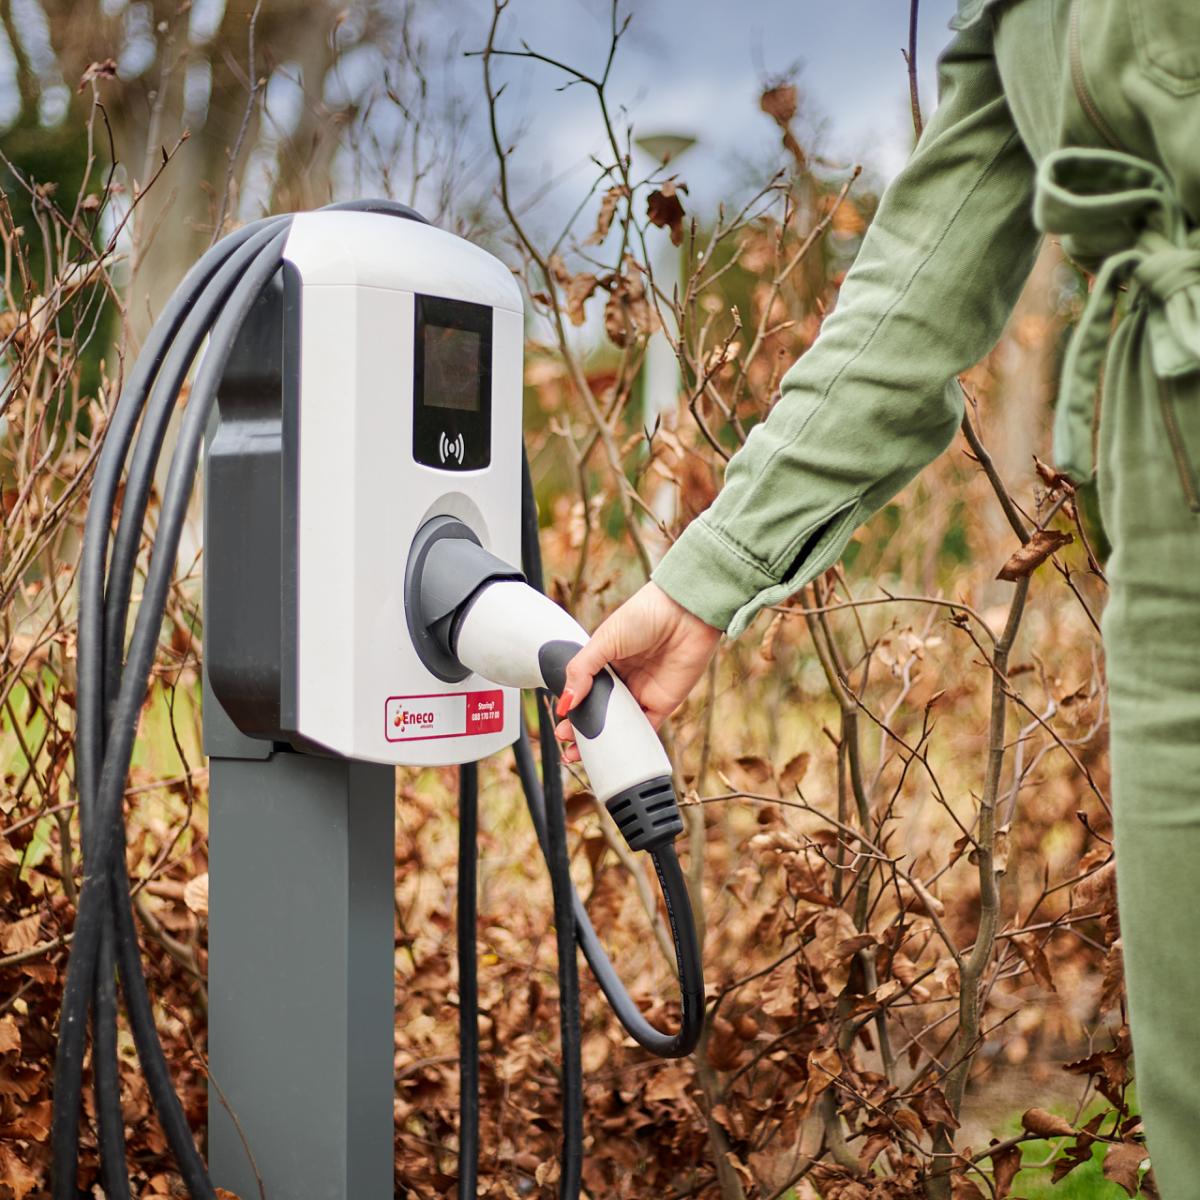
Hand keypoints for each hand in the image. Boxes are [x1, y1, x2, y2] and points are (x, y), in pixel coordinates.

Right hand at [554, 581, 721, 761]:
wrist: (685, 613)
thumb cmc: (646, 615)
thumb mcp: (604, 639)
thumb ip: (581, 671)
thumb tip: (564, 703)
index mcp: (605, 661)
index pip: (583, 690)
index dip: (572, 707)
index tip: (560, 721)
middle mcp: (623, 679)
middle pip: (599, 711)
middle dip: (582, 729)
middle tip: (566, 744)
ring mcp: (642, 692)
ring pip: (618, 725)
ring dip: (602, 741)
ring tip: (581, 754)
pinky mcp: (662, 704)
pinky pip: (644, 729)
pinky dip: (629, 743)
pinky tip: (614, 752)